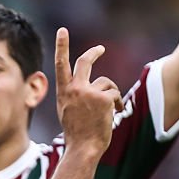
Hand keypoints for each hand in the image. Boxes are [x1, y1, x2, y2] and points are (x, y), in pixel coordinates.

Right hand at [55, 28, 120, 155]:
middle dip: (94, 53)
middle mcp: (74, 89)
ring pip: (106, 83)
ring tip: (108, 111)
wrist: (83, 148)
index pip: (61, 64)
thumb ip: (74, 95)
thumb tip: (90, 85)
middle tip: (100, 49)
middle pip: (85, 62)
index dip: (62, 46)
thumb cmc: (76, 133)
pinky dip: (117, 105)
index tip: (62, 31)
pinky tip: (113, 115)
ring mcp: (88, 92)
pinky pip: (115, 94)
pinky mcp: (103, 98)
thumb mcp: (68, 110)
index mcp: (63, 92)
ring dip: (111, 95)